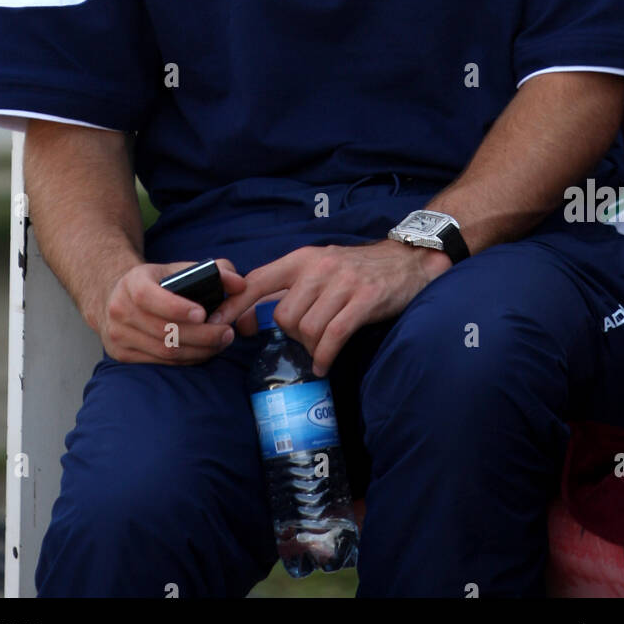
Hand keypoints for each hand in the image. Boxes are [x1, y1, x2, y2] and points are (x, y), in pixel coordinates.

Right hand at [94, 258, 246, 363]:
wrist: (117, 297)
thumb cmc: (157, 282)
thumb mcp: (179, 269)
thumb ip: (214, 271)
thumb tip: (239, 284)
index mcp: (132, 283)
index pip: (149, 297)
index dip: (176, 307)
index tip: (203, 314)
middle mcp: (120, 309)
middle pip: (163, 330)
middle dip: (201, 335)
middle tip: (226, 333)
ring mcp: (118, 335)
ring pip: (164, 351)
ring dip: (198, 350)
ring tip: (220, 342)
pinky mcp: (122, 354)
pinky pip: (160, 362)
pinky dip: (186, 359)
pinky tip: (203, 351)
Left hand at [209, 239, 449, 376]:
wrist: (407, 261)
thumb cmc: (358, 269)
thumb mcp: (321, 267)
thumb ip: (292, 286)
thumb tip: (255, 315)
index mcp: (302, 258)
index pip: (257, 280)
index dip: (234, 305)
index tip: (216, 325)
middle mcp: (319, 267)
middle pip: (283, 315)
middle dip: (290, 336)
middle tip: (304, 341)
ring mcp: (342, 283)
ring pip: (307, 328)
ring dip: (310, 348)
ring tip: (319, 350)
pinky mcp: (364, 300)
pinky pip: (333, 336)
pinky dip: (324, 356)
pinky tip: (324, 365)